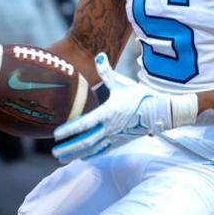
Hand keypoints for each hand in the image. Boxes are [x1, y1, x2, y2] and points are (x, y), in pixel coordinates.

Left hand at [51, 53, 198, 163]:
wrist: (159, 111)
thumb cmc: (140, 96)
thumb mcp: (122, 83)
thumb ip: (107, 72)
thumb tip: (99, 56)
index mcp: (108, 113)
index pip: (85, 124)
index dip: (69, 130)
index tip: (56, 134)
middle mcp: (110, 128)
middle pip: (85, 141)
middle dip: (69, 147)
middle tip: (54, 152)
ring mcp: (115, 137)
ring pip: (92, 149)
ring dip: (76, 154)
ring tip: (62, 158)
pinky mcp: (120, 142)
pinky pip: (102, 151)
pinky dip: (91, 155)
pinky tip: (82, 158)